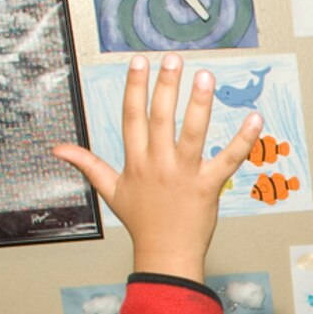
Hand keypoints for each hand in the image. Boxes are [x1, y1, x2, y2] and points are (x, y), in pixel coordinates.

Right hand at [52, 55, 259, 280]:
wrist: (165, 255)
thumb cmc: (142, 222)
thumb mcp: (110, 191)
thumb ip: (87, 164)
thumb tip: (58, 149)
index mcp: (136, 161)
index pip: (133, 116)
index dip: (135, 87)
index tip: (139, 61)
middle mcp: (158, 164)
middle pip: (160, 118)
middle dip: (166, 86)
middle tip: (173, 59)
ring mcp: (183, 175)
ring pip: (191, 134)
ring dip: (199, 104)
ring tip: (205, 77)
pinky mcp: (207, 187)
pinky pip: (228, 160)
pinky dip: (243, 140)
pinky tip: (255, 119)